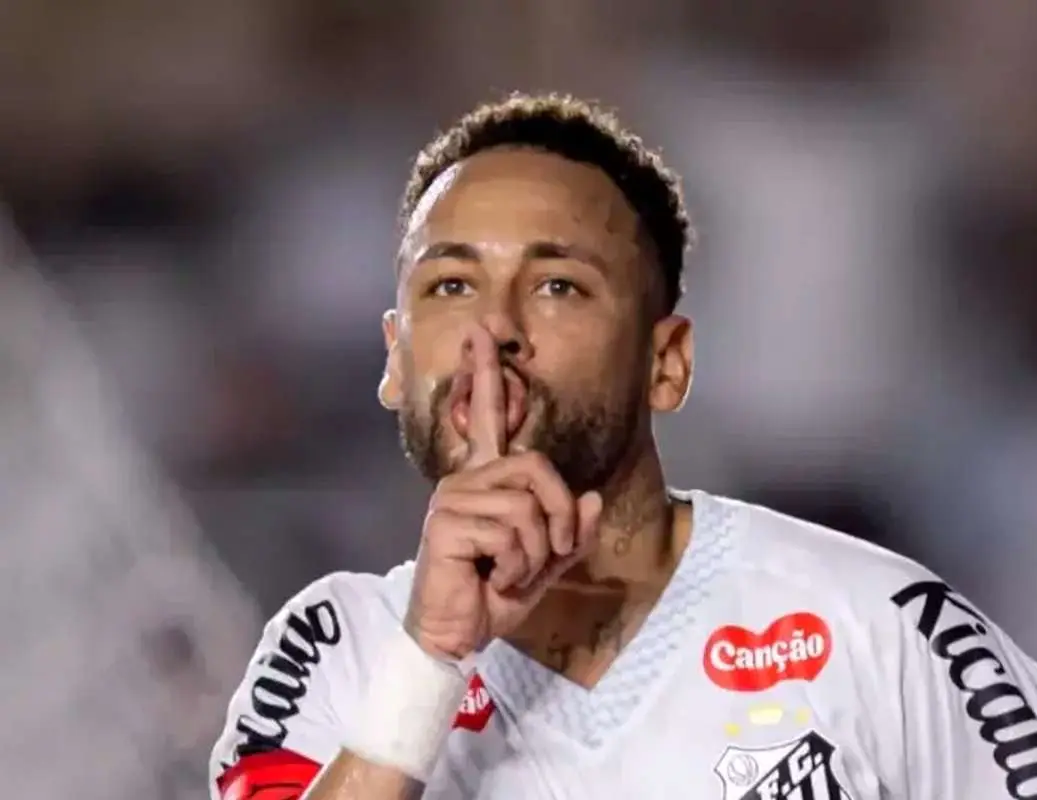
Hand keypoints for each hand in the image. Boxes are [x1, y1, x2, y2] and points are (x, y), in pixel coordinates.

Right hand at [404, 324, 602, 660]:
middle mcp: (466, 480)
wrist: (456, 635)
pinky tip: (490, 579)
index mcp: (487, 482)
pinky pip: (511, 532)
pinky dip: (515, 565)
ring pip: (529, 507)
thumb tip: (591, 497)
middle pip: (538, 468)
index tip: (482, 333)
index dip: (487, 373)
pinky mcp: (446, 521)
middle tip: (542, 557)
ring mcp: (453, 497)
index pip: (489, 418)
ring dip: (534, 553)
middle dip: (557, 518)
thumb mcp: (544, 564)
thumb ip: (570, 531)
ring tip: (507, 573)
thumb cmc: (492, 596)